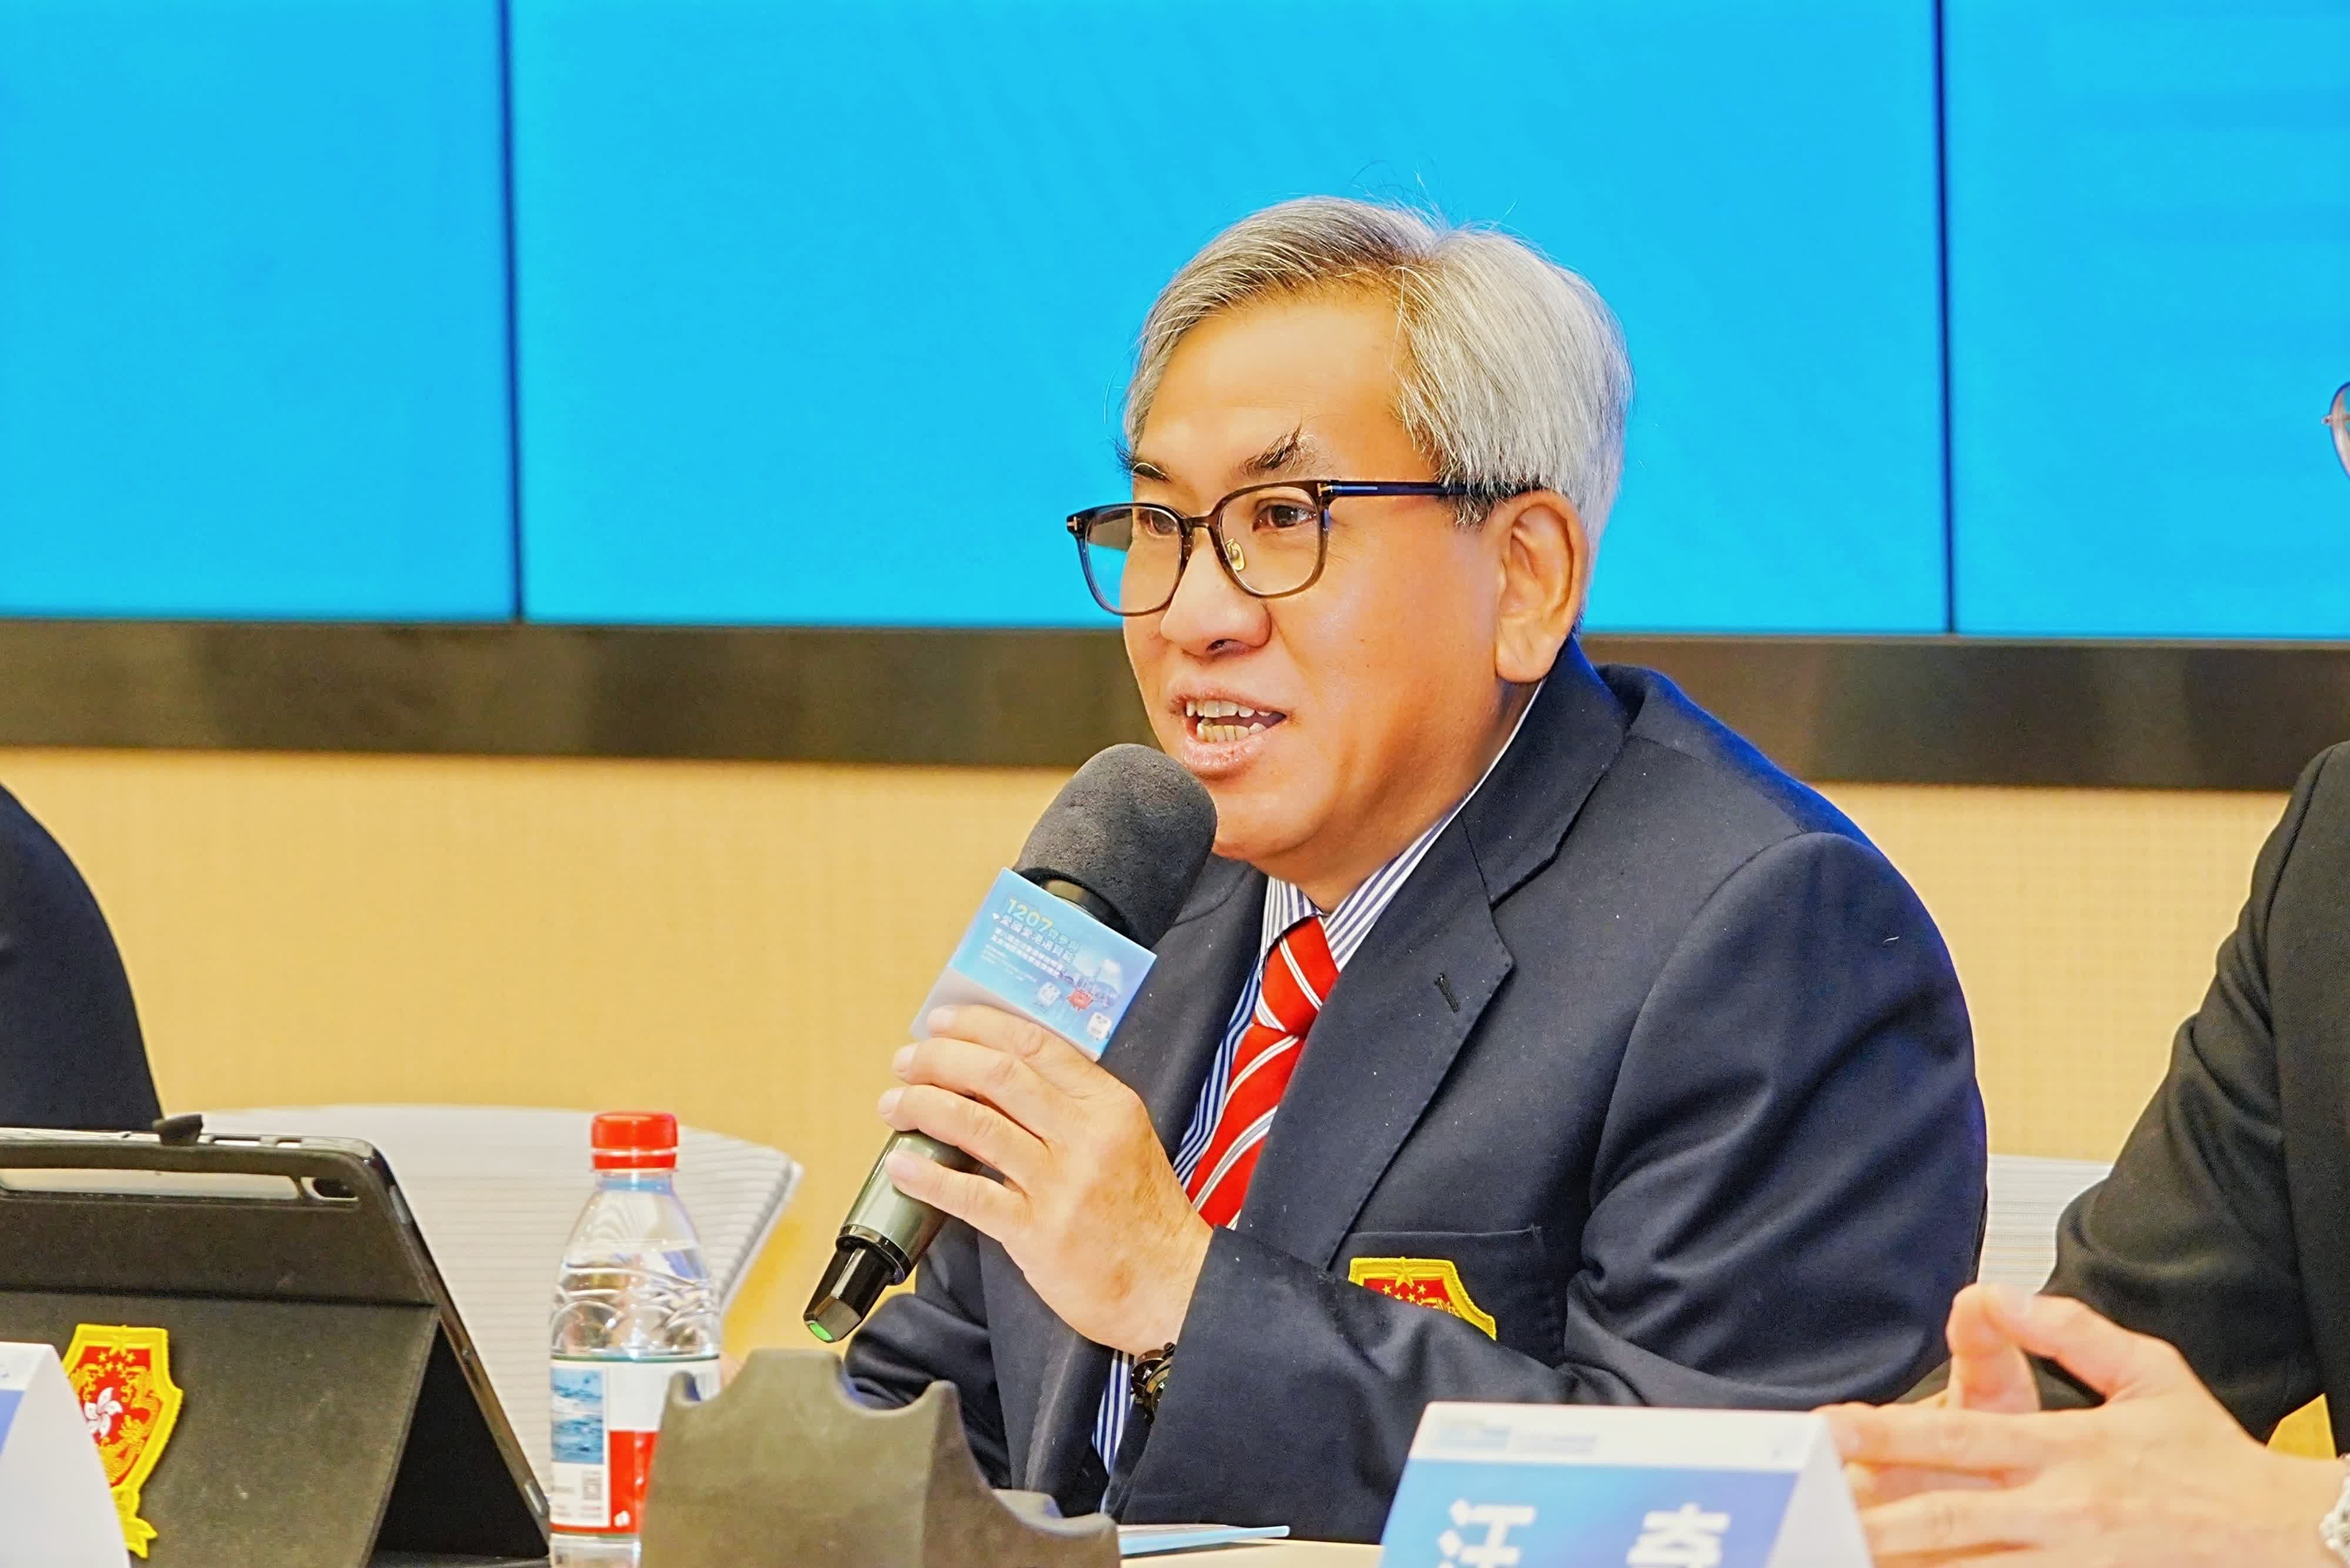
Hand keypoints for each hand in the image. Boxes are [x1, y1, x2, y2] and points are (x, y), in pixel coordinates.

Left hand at [877, 1005, 1211, 1356]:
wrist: (1170, 1286)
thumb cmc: (1142, 1215)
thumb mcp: (1124, 1139)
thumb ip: (1073, 1106)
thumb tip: (1000, 1075)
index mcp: (1108, 1104)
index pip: (1035, 1043)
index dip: (977, 1026)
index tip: (940, 1023)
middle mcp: (1085, 1136)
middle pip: (999, 1074)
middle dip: (940, 1060)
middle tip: (906, 1062)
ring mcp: (1062, 1184)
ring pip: (977, 1125)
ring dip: (924, 1107)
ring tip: (894, 1104)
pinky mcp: (1039, 1233)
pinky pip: (971, 1196)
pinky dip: (928, 1176)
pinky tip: (900, 1165)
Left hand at [1820, 1289, 2344, 1566]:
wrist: (2283, 1536)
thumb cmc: (2211, 1458)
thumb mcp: (2151, 1374)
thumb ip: (2069, 1329)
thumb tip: (1997, 1290)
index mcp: (2067, 1448)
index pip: (1959, 1436)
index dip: (1888, 1434)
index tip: (1831, 1430)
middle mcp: (2061, 1510)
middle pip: (1947, 1515)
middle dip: (1872, 1513)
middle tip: (1809, 1508)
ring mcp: (2071, 1563)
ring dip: (1906, 1562)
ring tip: (1842, 1553)